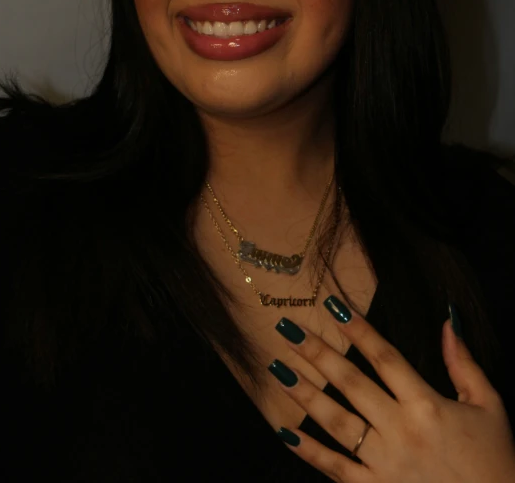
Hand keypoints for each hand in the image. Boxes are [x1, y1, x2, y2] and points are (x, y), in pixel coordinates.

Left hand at [269, 297, 514, 481]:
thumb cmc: (495, 461)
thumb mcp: (489, 407)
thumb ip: (464, 363)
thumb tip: (448, 320)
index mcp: (427, 405)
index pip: (384, 357)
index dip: (358, 328)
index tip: (332, 305)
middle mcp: (401, 431)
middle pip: (351, 383)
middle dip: (317, 353)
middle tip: (288, 329)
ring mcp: (384, 464)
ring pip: (336, 423)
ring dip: (304, 394)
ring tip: (278, 368)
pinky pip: (335, 468)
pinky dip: (308, 451)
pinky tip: (284, 431)